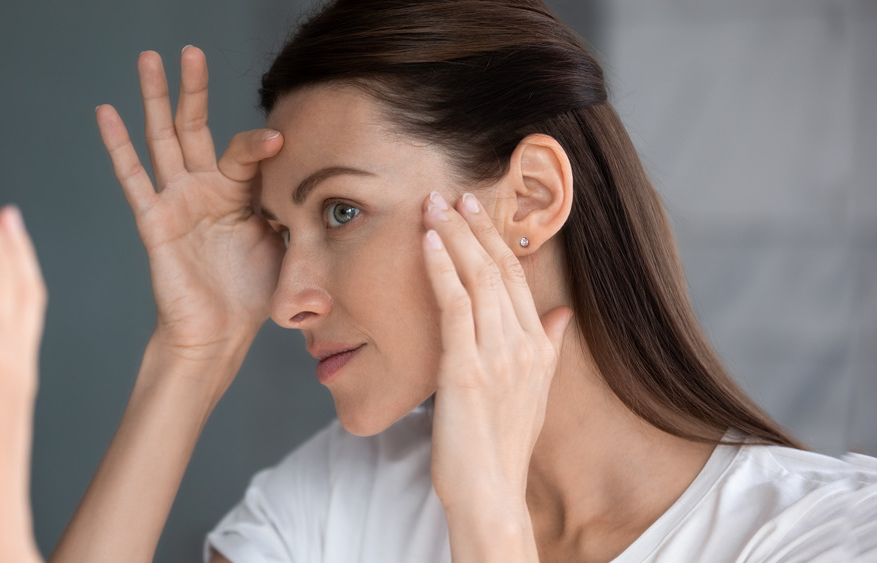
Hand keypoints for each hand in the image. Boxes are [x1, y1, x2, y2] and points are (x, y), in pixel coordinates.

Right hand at [96, 47, 283, 361]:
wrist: (221, 333)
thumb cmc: (253, 292)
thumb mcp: (285, 243)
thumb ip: (292, 207)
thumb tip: (319, 181)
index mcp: (239, 193)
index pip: (245, 151)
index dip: (261, 144)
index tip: (282, 139)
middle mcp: (205, 189)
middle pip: (195, 127)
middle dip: (193, 89)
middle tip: (189, 50)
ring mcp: (177, 201)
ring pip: (162, 139)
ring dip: (154, 99)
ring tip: (148, 59)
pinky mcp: (155, 221)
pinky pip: (134, 178)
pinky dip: (118, 146)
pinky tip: (106, 112)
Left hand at [421, 191, 571, 514]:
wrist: (490, 491)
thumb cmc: (503, 444)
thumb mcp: (535, 392)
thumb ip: (550, 346)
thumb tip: (563, 313)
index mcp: (538, 347)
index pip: (516, 277)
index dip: (494, 238)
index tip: (475, 210)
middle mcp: (523, 345)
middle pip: (498, 268)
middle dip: (473, 226)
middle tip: (451, 193)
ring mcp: (496, 355)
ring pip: (476, 278)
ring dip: (452, 236)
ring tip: (433, 205)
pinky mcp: (466, 368)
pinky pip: (453, 305)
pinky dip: (440, 268)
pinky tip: (427, 242)